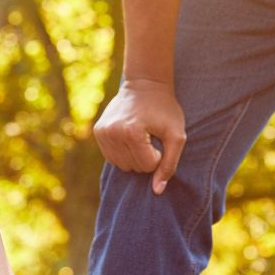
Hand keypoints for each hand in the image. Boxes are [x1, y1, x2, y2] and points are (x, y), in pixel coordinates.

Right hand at [93, 77, 185, 194]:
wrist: (145, 84)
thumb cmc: (165, 109)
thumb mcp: (176, 135)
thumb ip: (170, 164)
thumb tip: (157, 191)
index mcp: (131, 132)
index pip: (147, 166)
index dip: (158, 155)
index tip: (159, 138)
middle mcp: (112, 132)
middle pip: (133, 167)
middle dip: (146, 157)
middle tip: (150, 136)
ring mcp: (102, 132)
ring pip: (122, 165)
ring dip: (134, 157)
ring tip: (141, 137)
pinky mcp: (98, 131)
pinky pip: (112, 157)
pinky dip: (123, 153)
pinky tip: (130, 137)